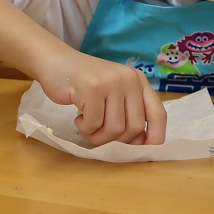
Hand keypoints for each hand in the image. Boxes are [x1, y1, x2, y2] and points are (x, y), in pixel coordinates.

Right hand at [35, 48, 167, 145]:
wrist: (54, 61)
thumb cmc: (83, 83)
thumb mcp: (112, 92)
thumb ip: (128, 112)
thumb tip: (140, 145)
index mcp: (138, 81)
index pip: (158, 114)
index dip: (155, 138)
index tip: (143, 153)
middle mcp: (129, 79)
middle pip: (135, 128)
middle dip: (116, 140)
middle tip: (99, 134)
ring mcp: (111, 82)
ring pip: (115, 129)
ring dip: (98, 137)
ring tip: (86, 126)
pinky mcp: (92, 88)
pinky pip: (94, 125)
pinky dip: (85, 129)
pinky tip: (78, 120)